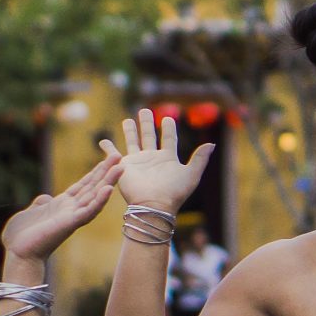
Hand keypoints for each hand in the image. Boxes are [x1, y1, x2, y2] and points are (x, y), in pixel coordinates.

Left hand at [2, 154, 121, 261]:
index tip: (107, 160)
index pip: (83, 185)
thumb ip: (40, 204)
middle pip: (93, 187)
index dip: (95, 172)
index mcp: (62, 205)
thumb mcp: (30, 212)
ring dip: (108, 182)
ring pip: (95, 196)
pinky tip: (108, 189)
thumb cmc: (21, 238)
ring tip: (120, 168)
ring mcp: (72, 217)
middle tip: (119, 156)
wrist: (17, 254)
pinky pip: (88, 211)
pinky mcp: (70, 224)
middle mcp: (71, 209)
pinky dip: (99, 201)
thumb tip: (44, 198)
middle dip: (106, 172)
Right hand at [98, 109, 214, 213]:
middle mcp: (152, 159)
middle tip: (144, 110)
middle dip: (147, 124)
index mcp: (168, 159)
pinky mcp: (124, 166)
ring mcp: (137, 162)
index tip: (168, 118)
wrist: (154, 205)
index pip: (169, 139)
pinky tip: (103, 141)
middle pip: (149, 136)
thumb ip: (200, 158)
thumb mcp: (192, 174)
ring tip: (128, 119)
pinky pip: (113, 154)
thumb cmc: (174, 192)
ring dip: (130, 131)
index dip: (169, 128)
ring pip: (132, 141)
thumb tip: (212, 143)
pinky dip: (107, 148)